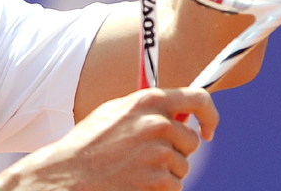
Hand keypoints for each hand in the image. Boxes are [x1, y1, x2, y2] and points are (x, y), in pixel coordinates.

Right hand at [0, 88, 217, 190]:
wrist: (71, 173)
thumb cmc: (90, 142)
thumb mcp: (115, 112)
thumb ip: (146, 109)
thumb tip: (179, 114)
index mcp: (148, 101)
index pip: (199, 99)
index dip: (209, 114)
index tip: (208, 130)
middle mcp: (157, 123)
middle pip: (191, 141)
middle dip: (177, 150)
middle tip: (151, 156)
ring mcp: (159, 152)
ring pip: (182, 166)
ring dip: (166, 172)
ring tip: (135, 169)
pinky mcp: (158, 179)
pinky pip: (174, 186)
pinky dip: (159, 189)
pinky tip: (135, 182)